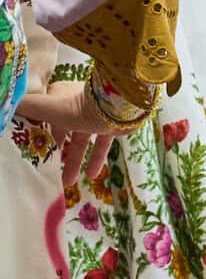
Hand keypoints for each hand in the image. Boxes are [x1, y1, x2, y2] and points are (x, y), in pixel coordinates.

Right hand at [16, 79, 144, 193]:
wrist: (121, 106)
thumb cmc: (82, 106)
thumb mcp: (49, 108)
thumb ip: (29, 109)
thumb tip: (8, 106)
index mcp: (59, 97)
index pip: (44, 114)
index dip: (39, 130)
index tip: (34, 147)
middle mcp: (76, 104)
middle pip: (62, 130)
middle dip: (56, 150)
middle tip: (49, 168)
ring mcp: (94, 115)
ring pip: (81, 141)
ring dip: (74, 161)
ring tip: (68, 181)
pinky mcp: (111, 125)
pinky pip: (101, 145)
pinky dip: (96, 159)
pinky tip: (92, 176)